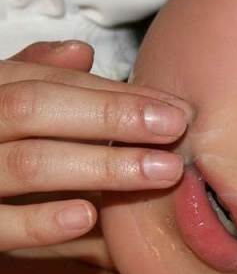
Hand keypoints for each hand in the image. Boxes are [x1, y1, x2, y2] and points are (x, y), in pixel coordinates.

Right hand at [0, 40, 191, 250]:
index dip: (111, 93)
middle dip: (111, 116)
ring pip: (25, 164)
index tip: (174, 107)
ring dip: (100, 167)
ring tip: (161, 172)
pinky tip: (88, 216)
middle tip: (176, 129)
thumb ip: (32, 82)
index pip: (44, 83)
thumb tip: (80, 51)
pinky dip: (39, 222)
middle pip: (33, 109)